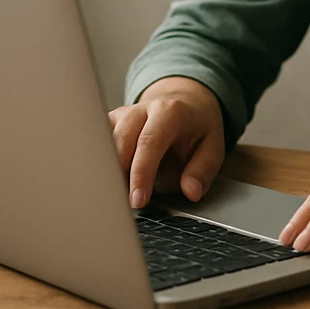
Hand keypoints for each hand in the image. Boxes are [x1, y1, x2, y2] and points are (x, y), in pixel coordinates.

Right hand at [109, 76, 224, 208]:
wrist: (185, 103)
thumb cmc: (197, 127)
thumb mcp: (213, 147)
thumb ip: (203, 170)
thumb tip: (191, 192)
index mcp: (169, 112)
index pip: (149, 142)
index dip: (141, 173)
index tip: (137, 200)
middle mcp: (141, 110)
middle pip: (120, 141)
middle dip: (118, 176)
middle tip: (121, 205)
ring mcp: (122, 115)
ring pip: (102, 142)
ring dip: (105, 171)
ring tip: (113, 196)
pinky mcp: (109, 123)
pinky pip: (96, 143)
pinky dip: (97, 164)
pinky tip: (103, 183)